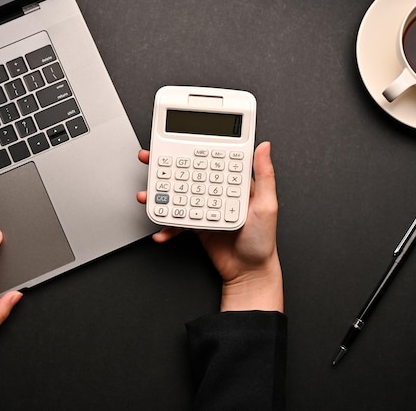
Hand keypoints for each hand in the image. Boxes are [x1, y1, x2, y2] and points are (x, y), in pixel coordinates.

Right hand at [137, 142, 282, 311]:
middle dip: (166, 167)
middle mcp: (217, 194)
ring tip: (147, 195)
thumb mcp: (267, 205)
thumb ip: (265, 176)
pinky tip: (161, 230)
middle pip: (188, 175)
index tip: (177, 142)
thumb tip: (264, 147)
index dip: (192, 150)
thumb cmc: (262, 242)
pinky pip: (177, 223)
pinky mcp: (196, 226)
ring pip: (178, 197)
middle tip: (150, 159)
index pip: (210, 161)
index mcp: (233, 185)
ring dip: (159, 196)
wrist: (249, 273)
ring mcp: (204, 209)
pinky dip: (166, 227)